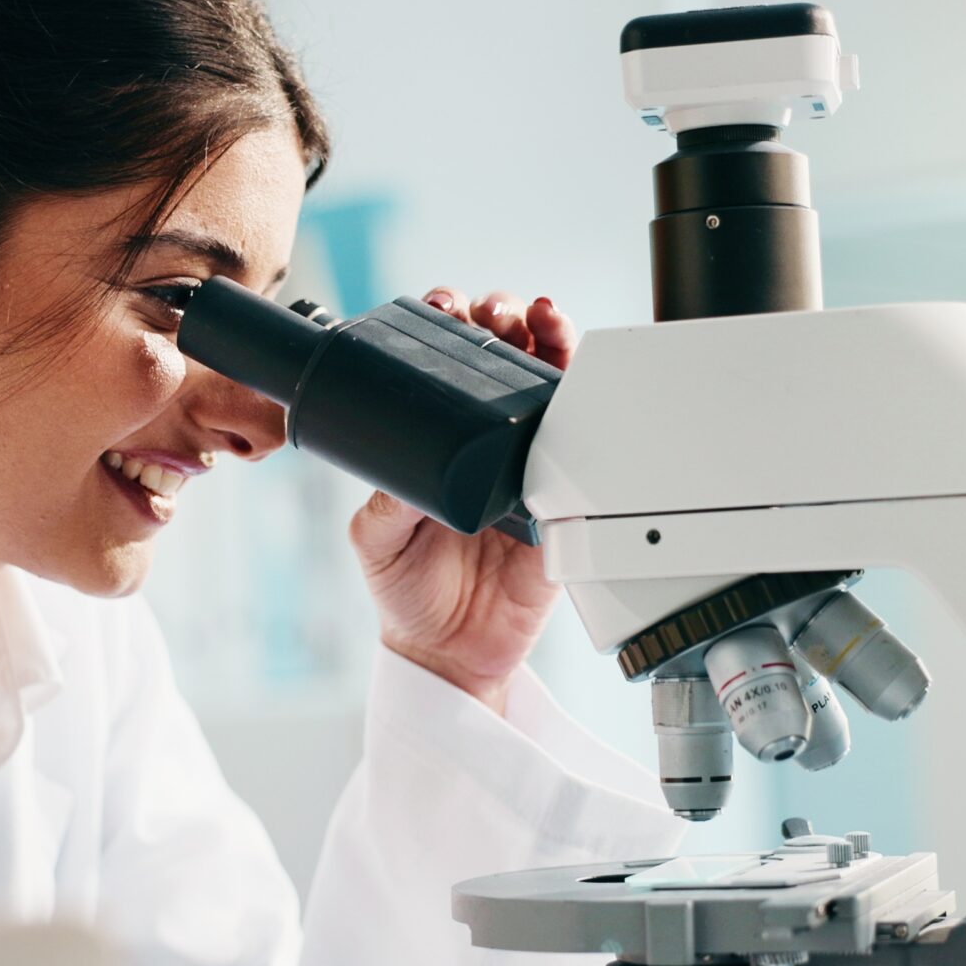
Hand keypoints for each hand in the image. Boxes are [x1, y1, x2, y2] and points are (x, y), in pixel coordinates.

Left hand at [350, 287, 580, 714]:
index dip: (449, 329)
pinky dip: (589, 406)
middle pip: (506, 359)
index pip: (448, 368)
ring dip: (551, 340)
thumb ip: (386, 503)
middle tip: (495, 312)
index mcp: (440, 441)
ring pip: (551, 385)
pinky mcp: (566, 498)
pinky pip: (587, 445)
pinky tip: (576, 380)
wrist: (452, 655)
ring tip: (540, 320)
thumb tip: (402, 472)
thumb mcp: (377, 538)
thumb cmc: (409, 593)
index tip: (444, 310)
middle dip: (504, 317)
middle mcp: (487, 443)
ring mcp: (531, 464)